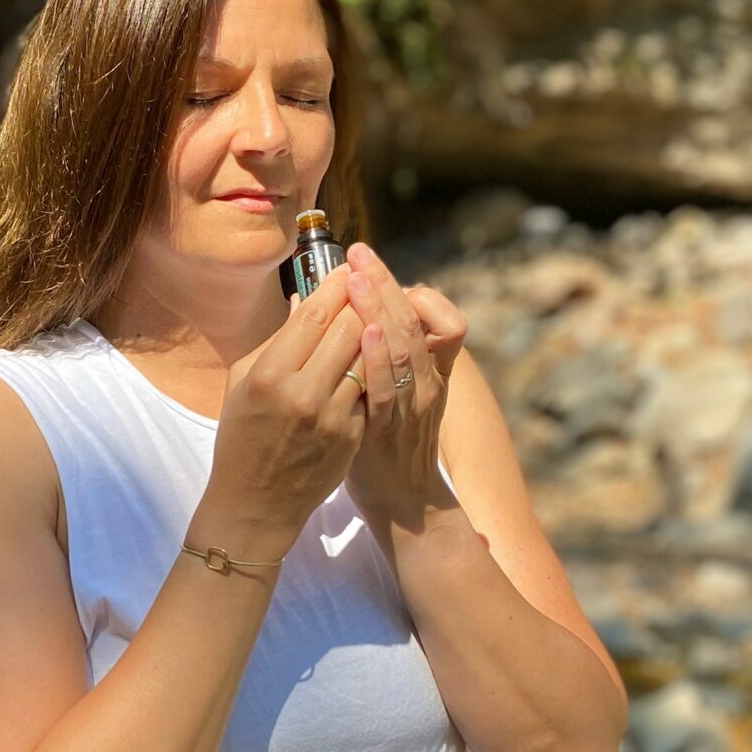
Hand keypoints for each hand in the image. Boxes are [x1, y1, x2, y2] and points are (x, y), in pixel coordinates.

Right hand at [203, 264, 369, 553]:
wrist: (256, 503)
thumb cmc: (241, 436)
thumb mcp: (243, 382)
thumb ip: (277, 340)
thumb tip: (307, 301)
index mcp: (269, 374)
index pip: (316, 314)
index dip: (337, 285)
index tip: (348, 269)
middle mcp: (303, 393)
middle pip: (350, 328)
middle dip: (361, 302)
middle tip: (366, 287)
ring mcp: (333, 417)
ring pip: (369, 357)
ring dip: (374, 332)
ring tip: (374, 317)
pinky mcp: (353, 436)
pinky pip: (371, 389)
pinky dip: (374, 368)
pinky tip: (374, 357)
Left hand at [337, 241, 468, 532]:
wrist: (401, 499)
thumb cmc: (384, 440)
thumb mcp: (386, 389)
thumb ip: (367, 351)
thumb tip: (324, 307)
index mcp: (427, 366)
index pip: (423, 312)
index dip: (393, 283)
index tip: (362, 257)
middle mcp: (426, 378)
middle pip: (410, 319)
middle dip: (383, 283)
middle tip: (358, 253)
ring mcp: (414, 403)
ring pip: (403, 346)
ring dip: (381, 309)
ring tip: (360, 279)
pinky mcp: (393, 427)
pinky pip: (388, 387)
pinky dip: (378, 356)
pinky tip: (365, 331)